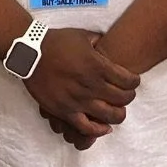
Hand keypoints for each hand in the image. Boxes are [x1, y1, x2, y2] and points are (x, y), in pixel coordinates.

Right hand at [23, 28, 139, 142]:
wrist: (30, 53)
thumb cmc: (57, 42)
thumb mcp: (82, 36)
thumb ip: (99, 41)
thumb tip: (107, 43)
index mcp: (98, 66)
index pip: (129, 80)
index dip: (135, 82)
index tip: (134, 81)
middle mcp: (91, 85)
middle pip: (123, 98)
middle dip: (129, 97)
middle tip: (127, 95)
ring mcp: (78, 100)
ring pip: (110, 115)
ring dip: (119, 114)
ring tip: (118, 111)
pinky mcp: (65, 111)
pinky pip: (87, 127)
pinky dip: (99, 130)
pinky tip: (104, 127)